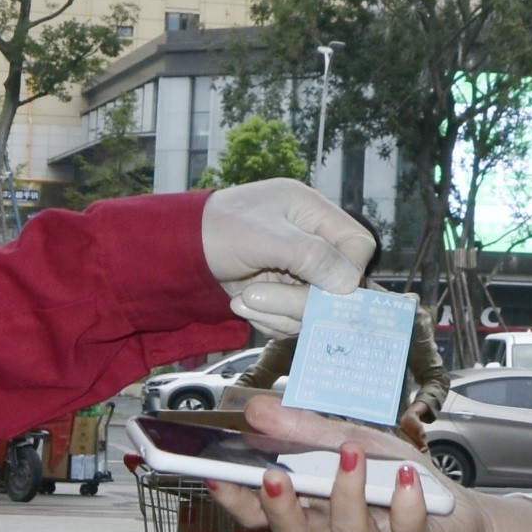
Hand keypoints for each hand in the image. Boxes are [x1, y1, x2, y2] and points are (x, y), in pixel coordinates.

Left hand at [200, 179, 375, 336]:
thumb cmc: (215, 230)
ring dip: (278, 312)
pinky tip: (242, 304)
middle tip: (258, 297)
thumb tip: (349, 283)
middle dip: (298, 300)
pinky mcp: (280, 294)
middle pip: (336, 285)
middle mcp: (309, 240)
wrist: (173, 251)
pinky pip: (292, 319)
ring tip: (243, 300)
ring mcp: (295, 270)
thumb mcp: (264, 237)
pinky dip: (268, 320)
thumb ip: (311, 255)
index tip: (323, 288)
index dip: (347, 270)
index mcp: (312, 211)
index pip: (358, 245)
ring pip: (314, 308)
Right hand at [209, 390, 493, 531]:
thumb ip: (305, 429)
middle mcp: (340, 530)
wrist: (458, 518)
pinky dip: (405, 501)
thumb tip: (254, 409)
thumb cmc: (399, 481)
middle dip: (280, 508)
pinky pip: (407, 528)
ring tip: (350, 453)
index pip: (264, 512)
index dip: (237, 499)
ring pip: (349, 531)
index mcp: (317, 506)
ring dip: (346, 491)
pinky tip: (405, 476)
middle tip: (273, 477)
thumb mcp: (353, 441)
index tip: (213, 474)